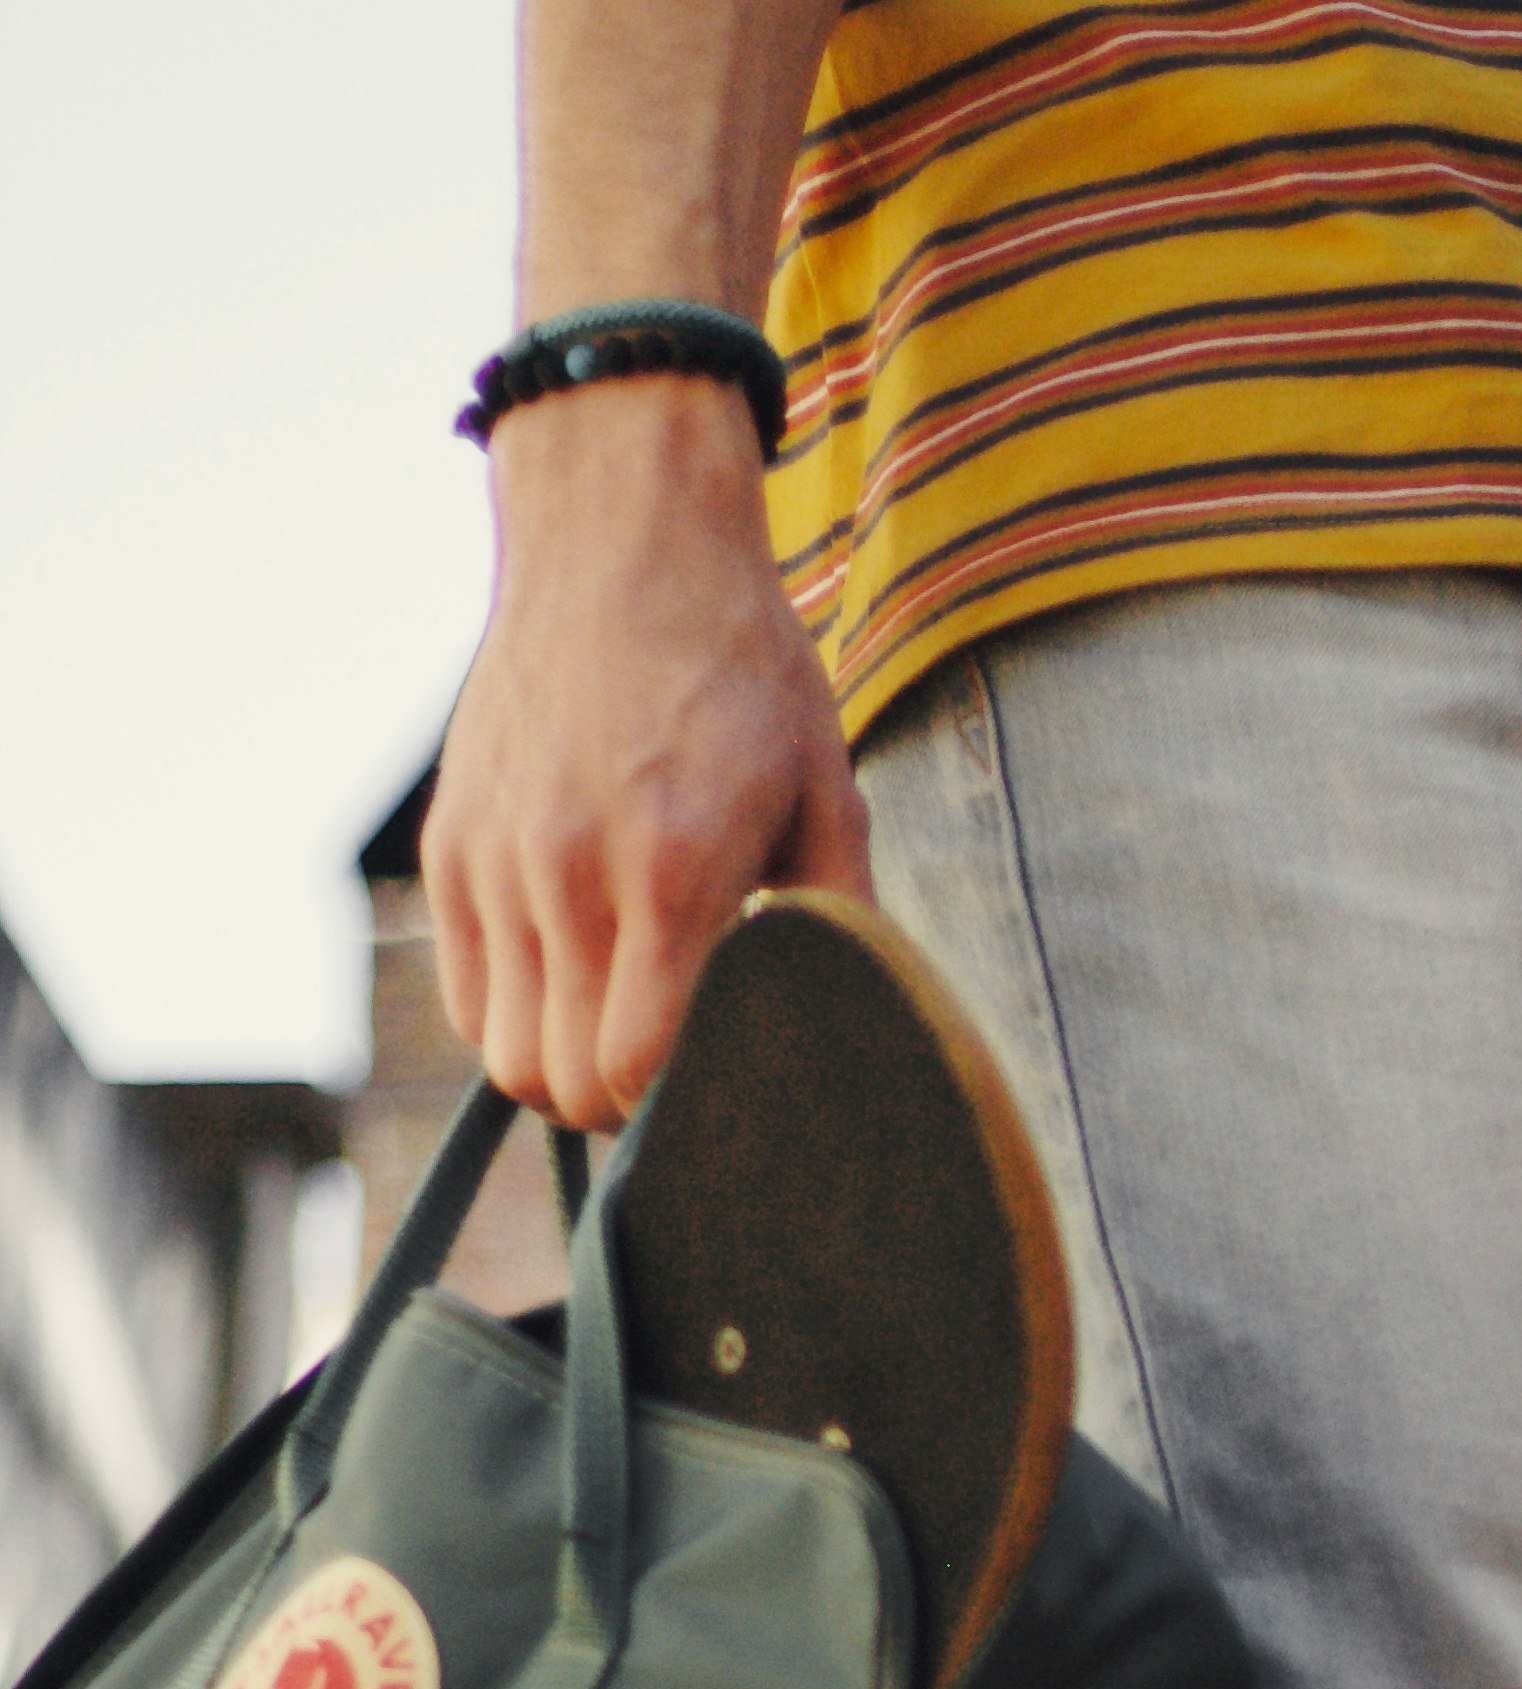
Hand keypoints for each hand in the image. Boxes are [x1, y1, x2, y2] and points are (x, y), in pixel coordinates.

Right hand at [423, 371, 871, 1132]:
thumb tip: (860, 1027)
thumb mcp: (824, 786)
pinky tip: (574, 980)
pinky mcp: (452, 844)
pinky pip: (468, 994)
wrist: (620, 536)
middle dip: (620, 1108)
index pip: (634, 1070)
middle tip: (676, 1076)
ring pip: (505, 1055)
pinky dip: (516, 1016)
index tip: (717, 1087)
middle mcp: (568, 873)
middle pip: (560, 1084)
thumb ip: (842, 920)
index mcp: (672, 871)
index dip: (673, 1110)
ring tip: (623, 1030)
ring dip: (565, 1068)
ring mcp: (497, 859)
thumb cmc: (739, 664)